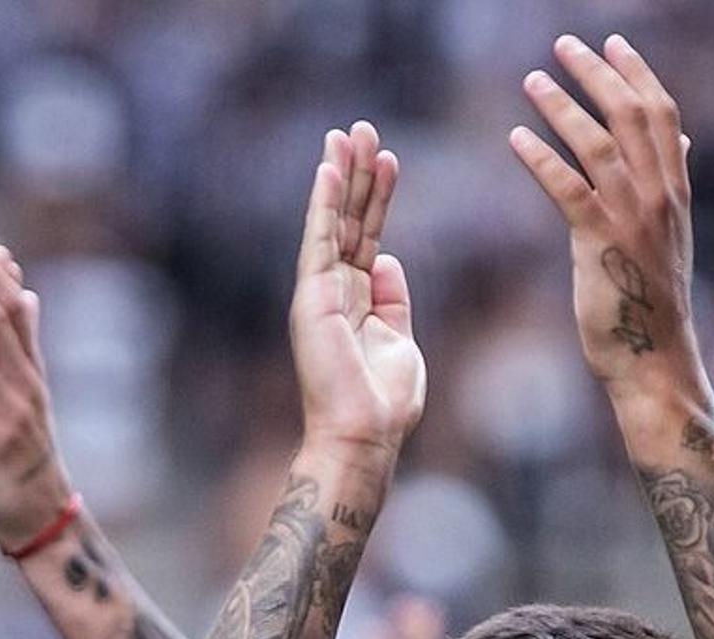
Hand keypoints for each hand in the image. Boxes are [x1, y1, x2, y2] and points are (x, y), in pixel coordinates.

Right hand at [291, 122, 425, 467]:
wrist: (364, 436)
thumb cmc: (384, 402)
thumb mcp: (400, 340)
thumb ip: (395, 299)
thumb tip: (388, 259)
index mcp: (357, 298)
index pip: (367, 235)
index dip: (377, 197)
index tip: (387, 158)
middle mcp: (333, 289)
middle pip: (346, 219)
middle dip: (356, 173)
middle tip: (361, 128)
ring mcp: (320, 291)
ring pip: (331, 221)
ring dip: (340, 176)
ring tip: (348, 133)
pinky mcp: (313, 298)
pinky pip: (319, 241)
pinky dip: (323, 205)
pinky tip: (329, 170)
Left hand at [510, 34, 705, 403]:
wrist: (656, 362)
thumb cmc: (654, 303)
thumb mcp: (672, 236)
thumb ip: (672, 184)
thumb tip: (683, 141)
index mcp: (676, 193)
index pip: (662, 115)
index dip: (637, 73)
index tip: (612, 42)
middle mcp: (660, 199)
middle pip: (632, 116)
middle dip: (598, 73)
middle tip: (563, 44)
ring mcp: (632, 220)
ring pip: (600, 144)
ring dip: (563, 106)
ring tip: (532, 81)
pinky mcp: (601, 245)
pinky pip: (568, 189)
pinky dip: (541, 158)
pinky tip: (516, 138)